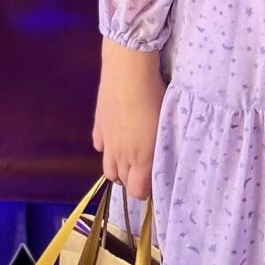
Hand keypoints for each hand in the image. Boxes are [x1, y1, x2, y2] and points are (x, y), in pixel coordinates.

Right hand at [92, 40, 165, 206]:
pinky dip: (107, 148)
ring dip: (118, 168)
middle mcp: (121, 155)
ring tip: (130, 156)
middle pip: (122, 181)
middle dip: (132, 180)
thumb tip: (160, 162)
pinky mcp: (98, 126)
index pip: (137, 192)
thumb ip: (162, 150)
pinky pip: (100, 147)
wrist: (129, 71)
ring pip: (108, 169)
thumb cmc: (155, 96)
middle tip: (145, 167)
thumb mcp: (166, 126)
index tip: (155, 179)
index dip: (146, 190)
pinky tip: (116, 137)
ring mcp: (107, 141)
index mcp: (142, 158)